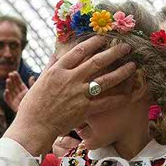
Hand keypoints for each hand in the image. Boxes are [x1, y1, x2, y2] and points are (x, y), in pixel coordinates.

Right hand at [4, 72, 35, 112]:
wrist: (36, 115)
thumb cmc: (37, 103)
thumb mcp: (35, 92)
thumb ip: (32, 85)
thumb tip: (31, 77)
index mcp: (24, 91)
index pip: (19, 82)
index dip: (16, 77)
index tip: (14, 72)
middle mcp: (19, 95)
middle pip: (14, 86)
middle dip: (11, 80)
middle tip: (10, 74)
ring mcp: (16, 100)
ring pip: (10, 91)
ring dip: (8, 86)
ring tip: (8, 80)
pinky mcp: (13, 106)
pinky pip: (8, 101)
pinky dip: (6, 96)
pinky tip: (6, 91)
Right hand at [5, 36, 135, 156]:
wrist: (33, 127)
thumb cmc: (32, 106)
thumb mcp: (40, 81)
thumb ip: (51, 66)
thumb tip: (56, 53)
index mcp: (58, 70)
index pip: (79, 51)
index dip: (94, 42)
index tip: (104, 38)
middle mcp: (70, 79)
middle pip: (96, 61)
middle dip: (114, 53)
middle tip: (126, 47)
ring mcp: (78, 94)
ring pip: (105, 80)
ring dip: (121, 72)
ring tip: (133, 65)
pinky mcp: (84, 110)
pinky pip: (106, 102)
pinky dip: (119, 98)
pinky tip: (129, 94)